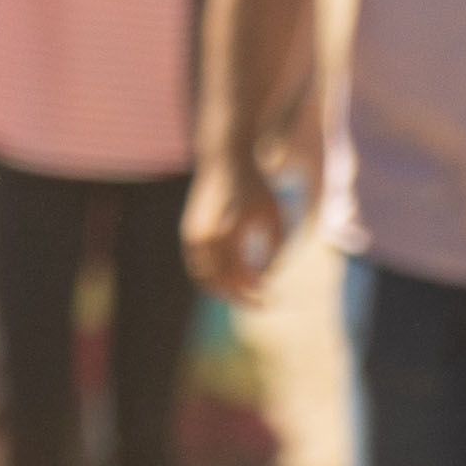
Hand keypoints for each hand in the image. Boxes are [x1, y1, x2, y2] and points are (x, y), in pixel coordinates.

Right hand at [182, 158, 283, 301]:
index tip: (269, 294)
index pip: (237, 268)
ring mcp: (194, 232)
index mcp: (232, 223)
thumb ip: (276, 249)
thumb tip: (265, 282)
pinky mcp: (189, 235)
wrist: (226, 160)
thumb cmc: (257, 190)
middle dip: (238, 296)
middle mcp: (209, 229)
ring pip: (203, 276)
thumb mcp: (275, 216)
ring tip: (249, 297)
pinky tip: (236, 283)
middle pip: (217, 278)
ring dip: (224, 291)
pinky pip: (199, 267)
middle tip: (262, 304)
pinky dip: (215, 280)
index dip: (251, 287)